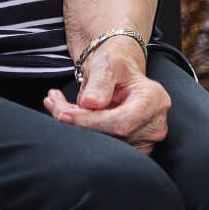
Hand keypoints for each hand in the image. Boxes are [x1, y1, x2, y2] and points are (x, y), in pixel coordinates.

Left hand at [44, 42, 170, 153]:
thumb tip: (90, 103)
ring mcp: (145, 138)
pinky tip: (67, 113)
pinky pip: (104, 145)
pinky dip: (81, 131)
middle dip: (78, 122)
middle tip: (54, 103)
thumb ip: (100, 83)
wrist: (117, 71)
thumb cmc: (115, 63)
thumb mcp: (107, 64)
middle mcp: (155, 123)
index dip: (91, 121)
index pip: (122, 121)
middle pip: (113, 135)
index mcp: (154, 99)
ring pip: (105, 143)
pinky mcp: (132, 146)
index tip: (63, 114)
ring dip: (75, 126)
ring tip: (57, 104)